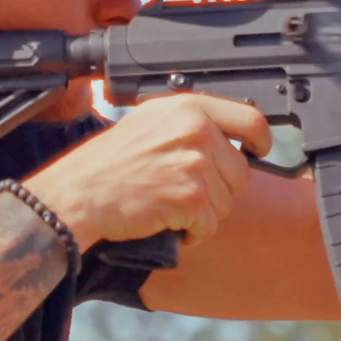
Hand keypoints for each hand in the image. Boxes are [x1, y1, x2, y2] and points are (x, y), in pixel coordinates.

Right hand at [24, 93, 271, 251]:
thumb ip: (191, 123)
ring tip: (167, 203)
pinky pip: (210, 225)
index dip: (262, 140)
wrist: (78, 193)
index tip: (260, 150)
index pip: (250, 119)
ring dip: (202, 213)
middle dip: (218, 189)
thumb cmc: (107, 163)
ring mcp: (195, 163)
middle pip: (241, 171)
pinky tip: (167, 221)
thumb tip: (232, 137)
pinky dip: (192, 233)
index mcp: (187, 107)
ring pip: (226, 201)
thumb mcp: (150, 122)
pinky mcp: (190, 196)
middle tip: (183, 191)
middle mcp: (195, 130)